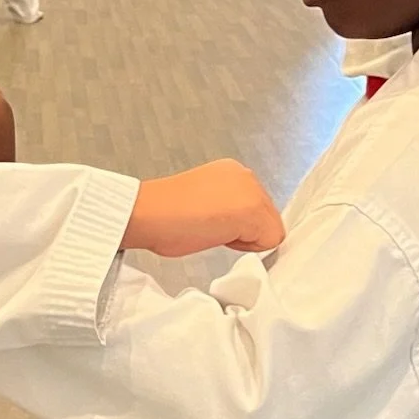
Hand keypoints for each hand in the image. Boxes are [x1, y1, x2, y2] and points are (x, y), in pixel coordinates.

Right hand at [125, 160, 283, 258]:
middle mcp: (246, 176)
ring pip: (269, 230)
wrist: (148, 213)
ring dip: (245, 238)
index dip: (236, 224)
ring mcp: (252, 191)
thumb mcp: (201, 199)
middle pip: (267, 218)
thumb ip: (225, 205)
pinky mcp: (253, 210)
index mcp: (231, 172)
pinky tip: (218, 236)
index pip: (255, 206)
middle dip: (244, 230)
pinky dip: (247, 246)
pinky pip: (270, 241)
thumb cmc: (163, 212)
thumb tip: (232, 225)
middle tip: (209, 228)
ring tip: (211, 231)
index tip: (210, 222)